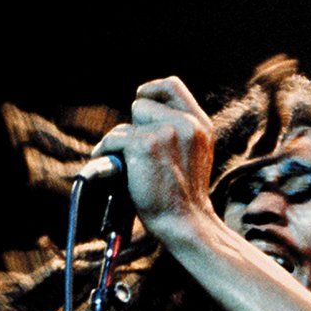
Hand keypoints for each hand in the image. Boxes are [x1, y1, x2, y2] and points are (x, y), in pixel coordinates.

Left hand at [90, 76, 216, 242]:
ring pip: (126, 124)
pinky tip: (119, 172)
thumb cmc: (184, 199)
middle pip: (142, 105)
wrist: (186, 224)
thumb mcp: (194, 157)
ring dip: (123, 144)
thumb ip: (179, 133)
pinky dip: (109, 154)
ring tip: (135, 168)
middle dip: (136, 128)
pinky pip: (114, 139)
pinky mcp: (145, 144)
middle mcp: (187, 124)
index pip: (171, 86)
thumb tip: (142, 113)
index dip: (152, 92)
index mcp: (201, 126)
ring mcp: (167, 132)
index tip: (143, 103)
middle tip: (144, 158)